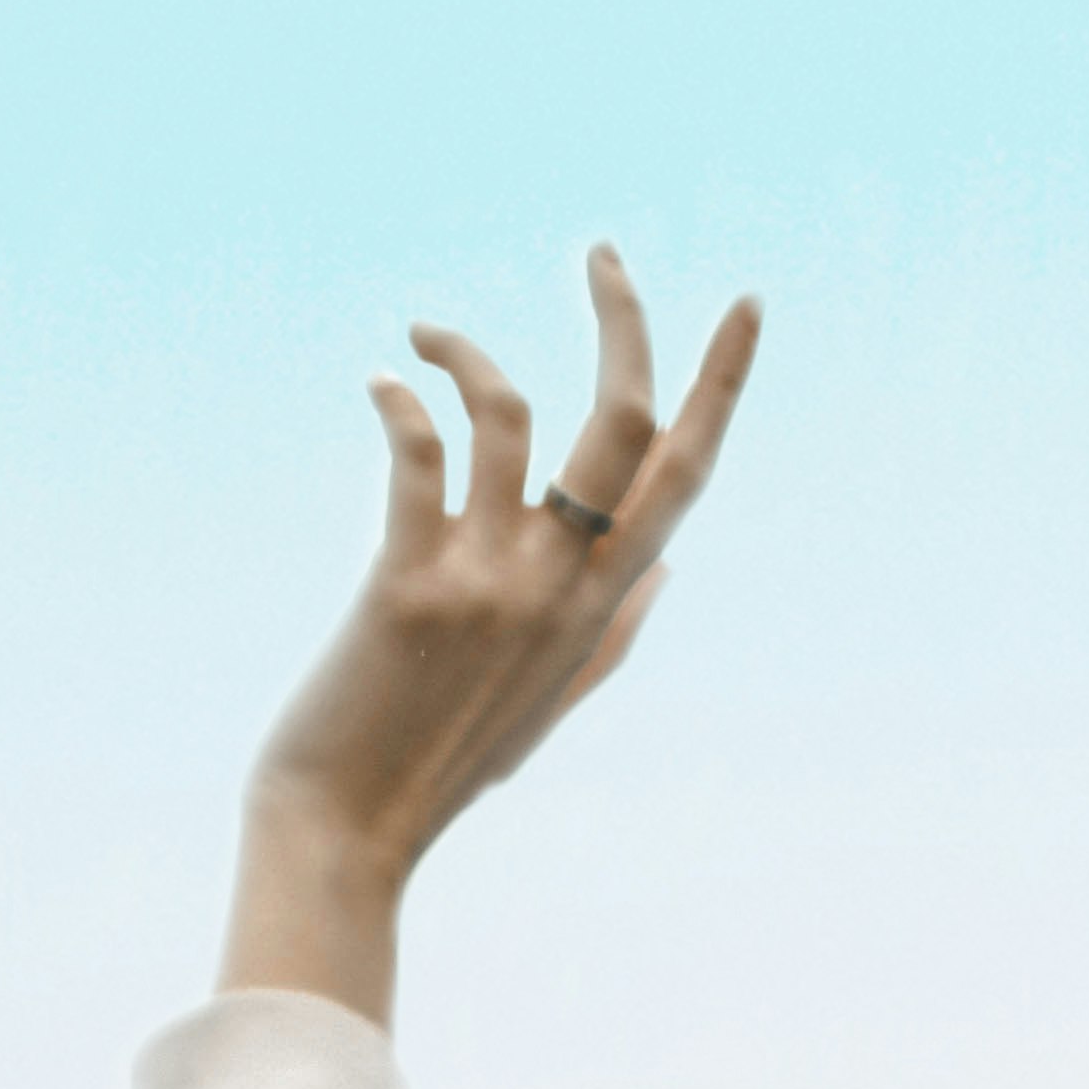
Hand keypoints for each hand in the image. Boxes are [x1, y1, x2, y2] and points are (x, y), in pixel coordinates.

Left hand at [221, 248, 761, 1022]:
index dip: (719, 386)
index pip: (683, 478)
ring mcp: (488, 583)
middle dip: (624, 320)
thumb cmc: (437, 765)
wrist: (346, 833)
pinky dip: (400, 400)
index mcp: (597, 610)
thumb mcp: (546, 704)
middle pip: (622, 423)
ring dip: (467, 350)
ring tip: (423, 336)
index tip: (742, 305)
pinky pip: (419, 452)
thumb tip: (670, 570)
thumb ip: (615, 634)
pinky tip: (381, 384)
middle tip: (603, 254)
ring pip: (511, 413)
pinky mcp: (408, 581)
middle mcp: (556, 588)